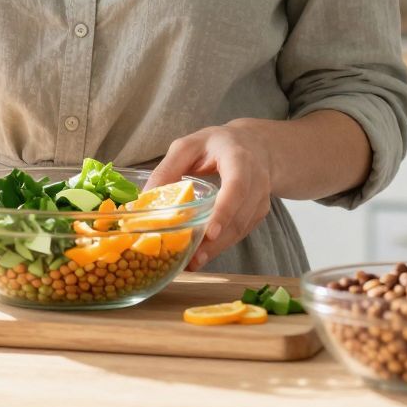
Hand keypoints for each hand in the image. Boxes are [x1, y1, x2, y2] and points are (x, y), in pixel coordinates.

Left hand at [150, 121, 274, 270]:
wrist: (255, 145)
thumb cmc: (218, 144)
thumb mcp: (189, 146)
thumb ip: (168, 167)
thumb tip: (144, 198)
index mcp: (239, 158)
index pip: (237, 186)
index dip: (225, 210)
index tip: (210, 232)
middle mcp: (257, 179)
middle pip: (240, 215)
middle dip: (217, 241)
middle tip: (193, 258)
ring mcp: (261, 198)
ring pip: (241, 228)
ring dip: (218, 248)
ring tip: (193, 262)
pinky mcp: (259, 212)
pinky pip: (241, 232)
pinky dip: (222, 245)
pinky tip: (203, 254)